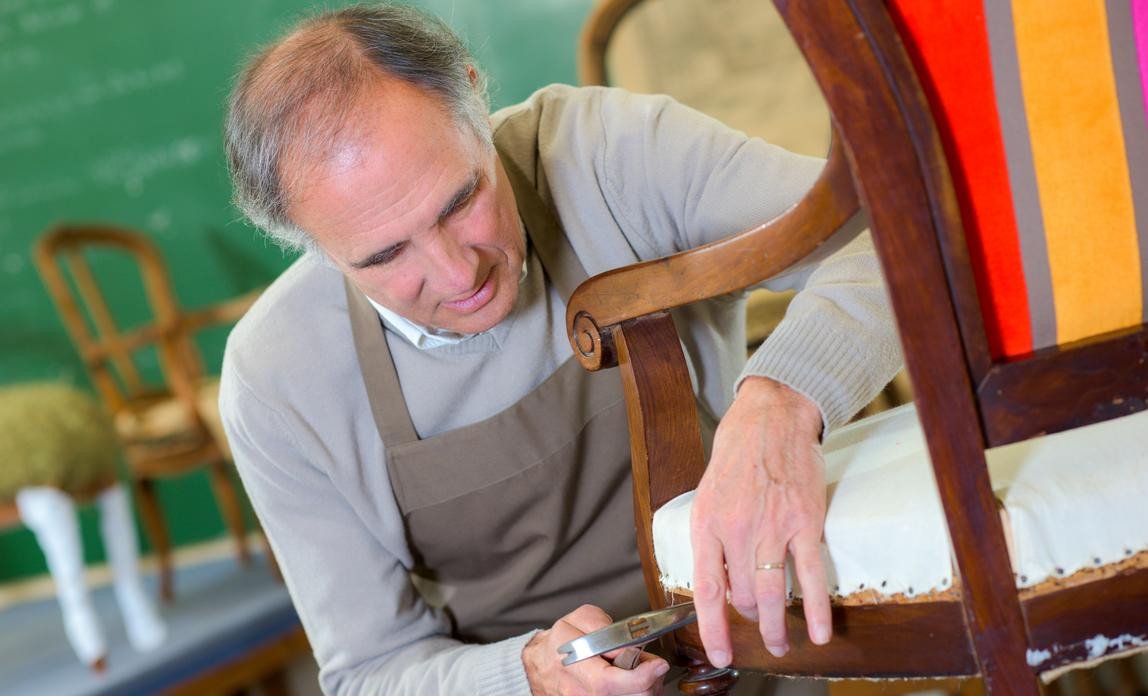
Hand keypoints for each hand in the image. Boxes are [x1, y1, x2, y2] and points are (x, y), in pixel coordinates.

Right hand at [523, 604, 668, 695]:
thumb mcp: (579, 618)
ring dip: (645, 690)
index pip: (608, 680)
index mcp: (571, 660)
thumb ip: (605, 627)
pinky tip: (633, 684)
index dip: (639, 676)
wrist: (539, 664)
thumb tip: (629, 644)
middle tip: (652, 665)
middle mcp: (575, 689)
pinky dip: (635, 694)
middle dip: (648, 683)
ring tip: (642, 672)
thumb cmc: (562, 640)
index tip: (657, 665)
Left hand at [689, 377, 829, 666]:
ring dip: (777, 626)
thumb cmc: (738, 453)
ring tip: (780, 644)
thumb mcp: (708, 495)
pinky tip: (819, 632)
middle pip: (744, 596)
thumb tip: (722, 582)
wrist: (771, 416)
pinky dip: (817, 609)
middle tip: (758, 628)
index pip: (707, 589)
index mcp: (707, 524)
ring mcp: (773, 528)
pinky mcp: (805, 523)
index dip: (712, 629)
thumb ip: (713, 538)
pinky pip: (812, 576)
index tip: (720, 654)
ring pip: (774, 594)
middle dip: (751, 619)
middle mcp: (738, 530)